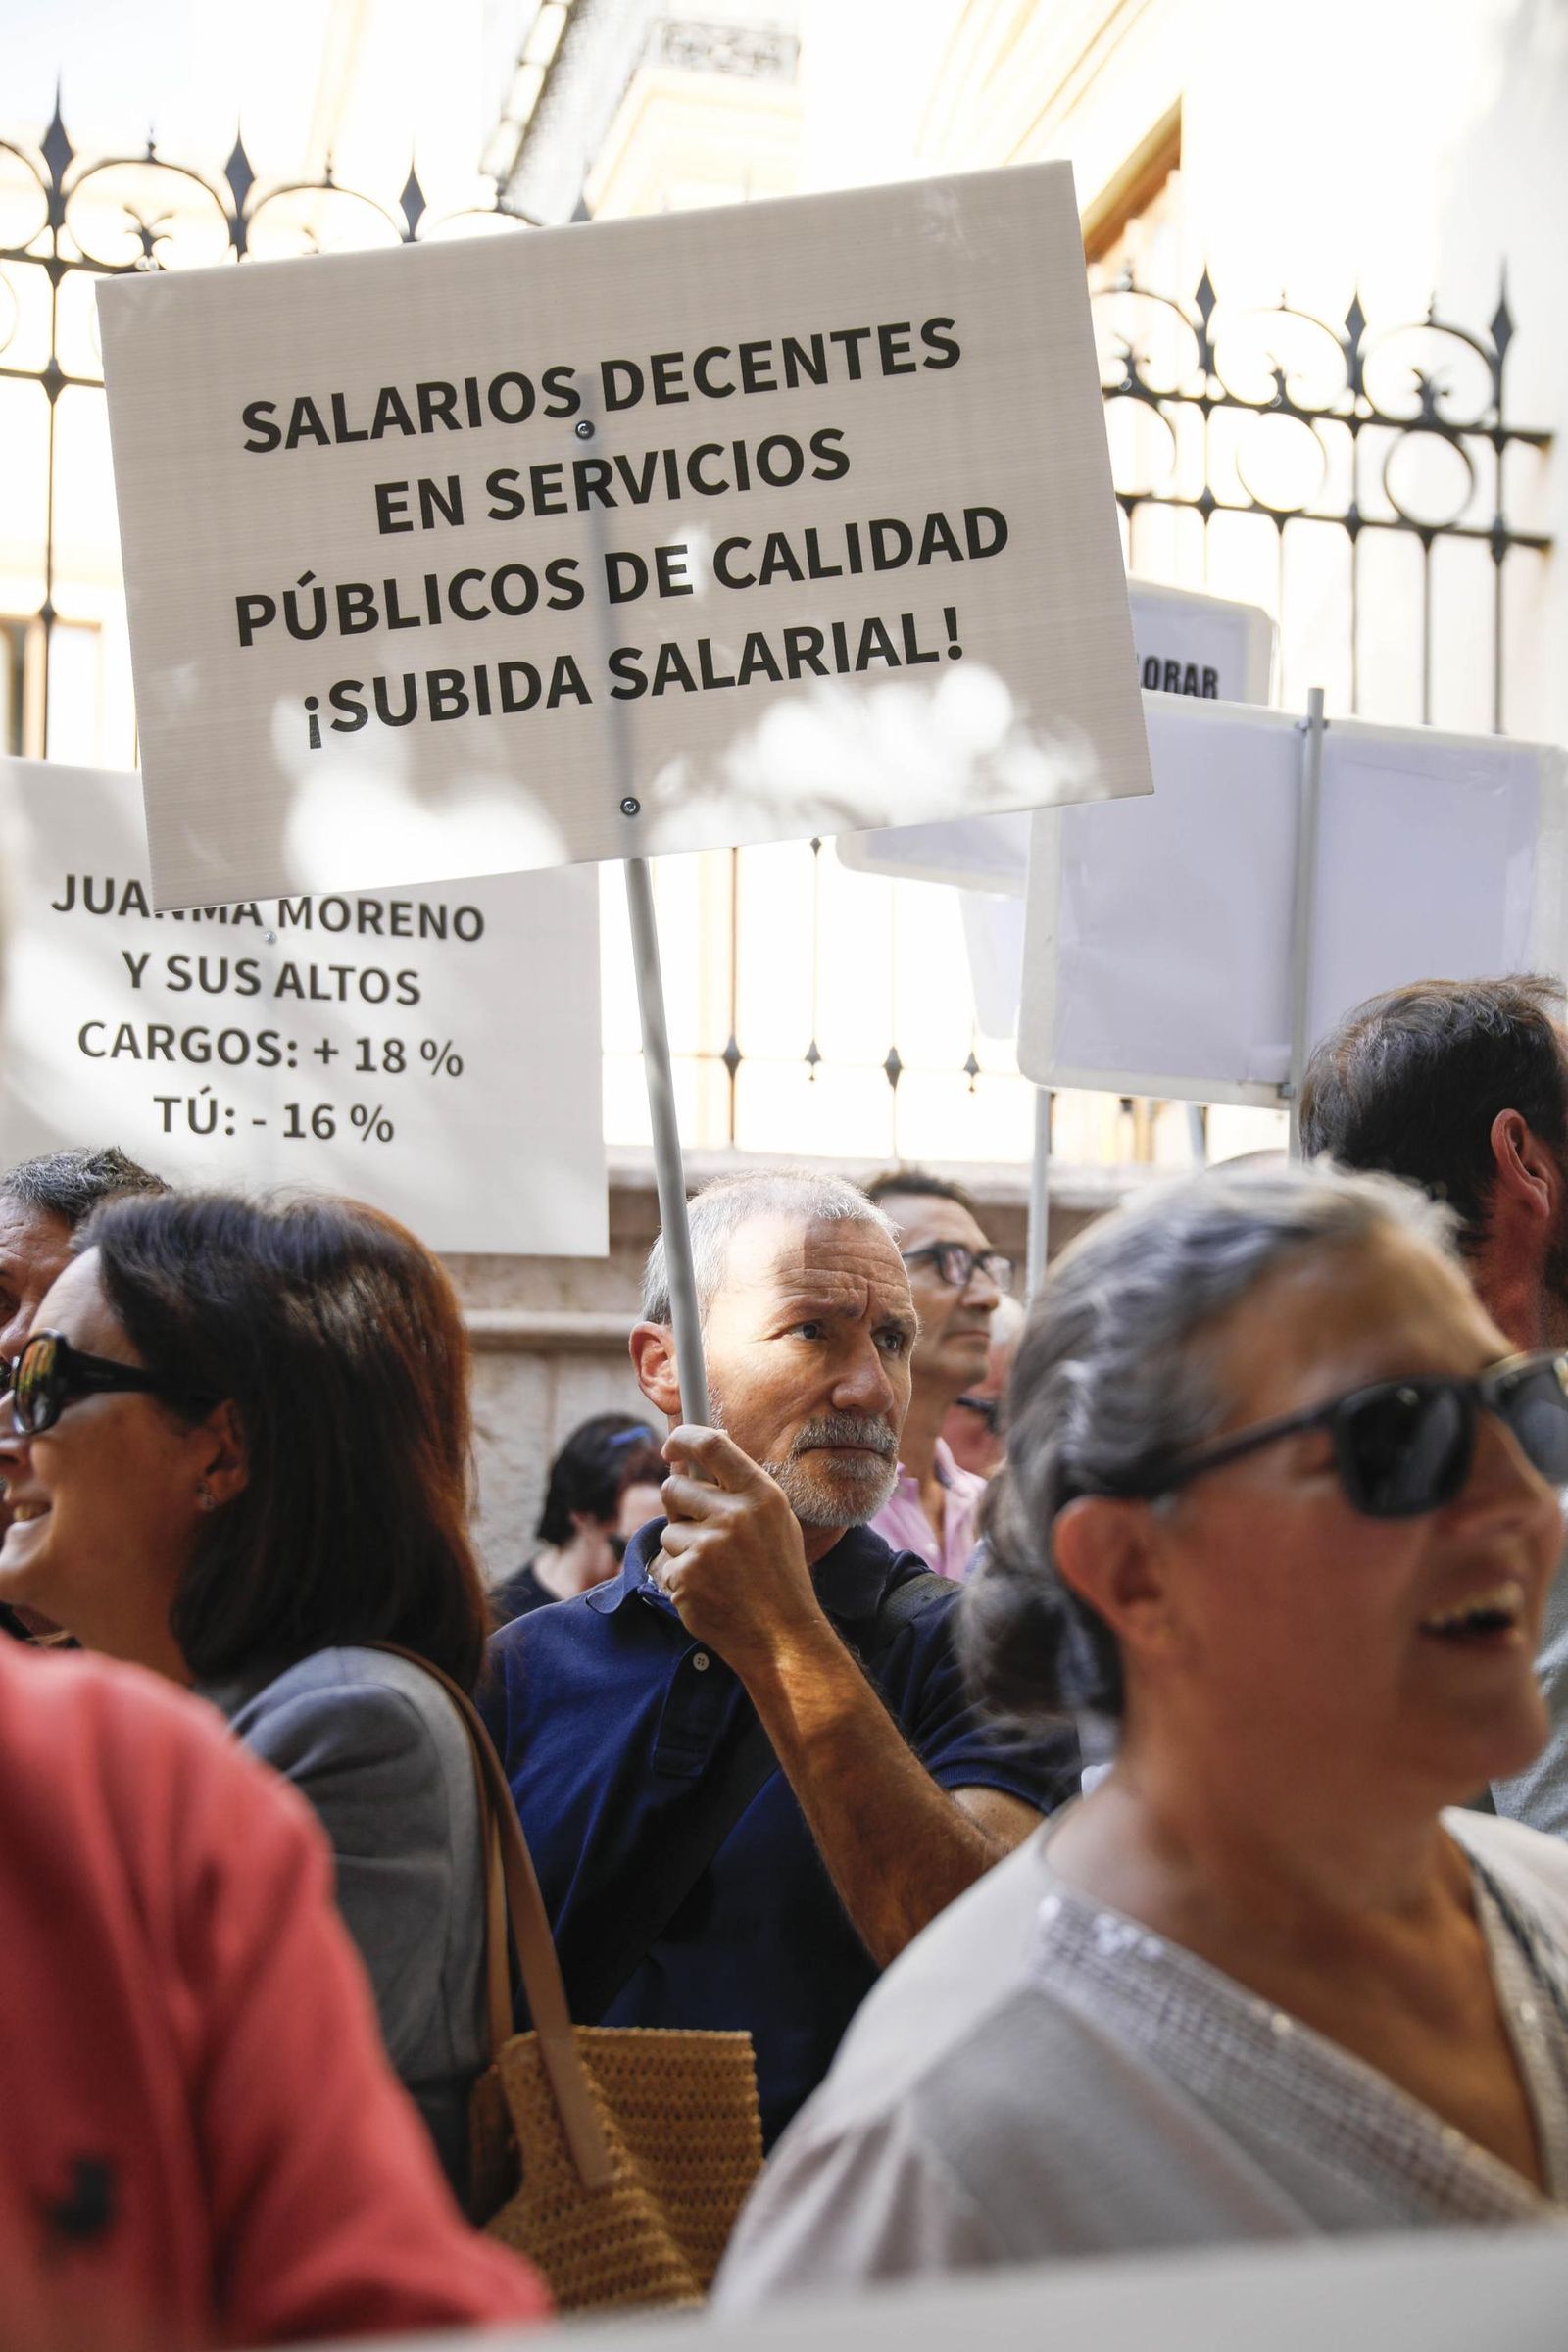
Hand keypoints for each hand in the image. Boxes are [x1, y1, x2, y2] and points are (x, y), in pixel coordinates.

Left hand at [654, 1425, 830, 1674]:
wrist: (783, 1637)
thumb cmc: (778, 1576)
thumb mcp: (775, 1522)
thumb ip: (741, 1488)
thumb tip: (702, 1449)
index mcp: (762, 1495)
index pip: (710, 1444)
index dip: (683, 1438)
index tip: (671, 1445)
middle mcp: (735, 1515)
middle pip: (675, 1486)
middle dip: (678, 1505)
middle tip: (698, 1527)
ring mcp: (708, 1546)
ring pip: (669, 1530)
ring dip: (683, 1549)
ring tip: (716, 1571)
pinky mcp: (687, 1576)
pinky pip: (667, 1565)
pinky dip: (682, 1579)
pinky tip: (710, 1592)